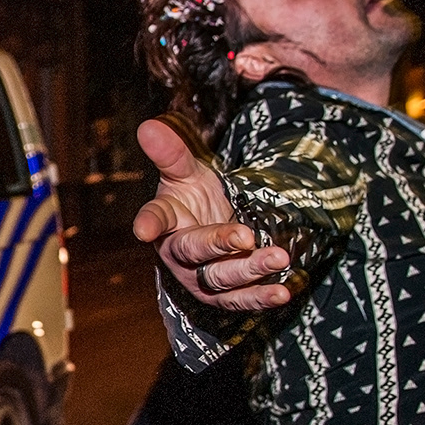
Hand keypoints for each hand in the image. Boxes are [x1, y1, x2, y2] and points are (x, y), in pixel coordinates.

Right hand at [132, 118, 292, 310]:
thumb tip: (149, 125)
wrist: (214, 231)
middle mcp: (178, 255)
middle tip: (246, 237)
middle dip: (220, 244)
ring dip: (250, 269)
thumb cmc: (194, 201)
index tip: (143, 230)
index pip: (155, 219)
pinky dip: (262, 296)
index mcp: (166, 222)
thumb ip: (171, 154)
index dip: (149, 224)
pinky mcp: (223, 296)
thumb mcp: (187, 174)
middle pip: (195, 250)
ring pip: (222, 277)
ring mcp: (200, 279)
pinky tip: (282, 292)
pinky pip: (242, 299)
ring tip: (278, 258)